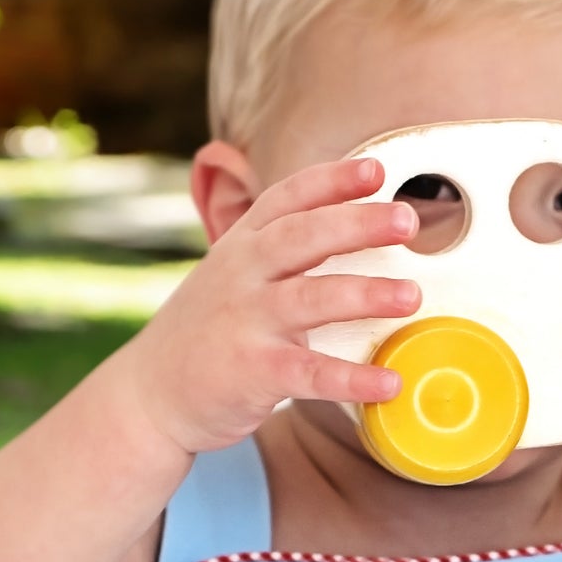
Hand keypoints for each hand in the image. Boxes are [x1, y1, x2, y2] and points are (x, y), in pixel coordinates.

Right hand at [124, 157, 422, 455]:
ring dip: (364, 294)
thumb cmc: (210, 329)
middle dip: (357, 224)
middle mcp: (242, 275)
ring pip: (310, 299)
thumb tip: (357, 221)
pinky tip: (389, 382)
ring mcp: (245, 322)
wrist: (150, 393)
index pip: (287, 198)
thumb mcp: (234, 273)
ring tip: (411, 296)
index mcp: (243, 244)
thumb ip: (282, 249)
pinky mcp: (252, 372)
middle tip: (407, 220)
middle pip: (302, 237)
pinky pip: (309, 373)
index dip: (331, 180)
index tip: (376, 168)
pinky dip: (351, 378)